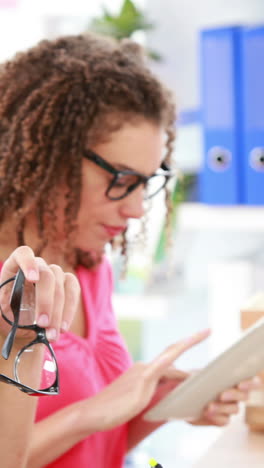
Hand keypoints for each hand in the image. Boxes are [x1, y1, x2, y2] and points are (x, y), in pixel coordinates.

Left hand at [0, 246, 79, 342]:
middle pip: (47, 274)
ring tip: (52, 334)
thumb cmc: (8, 319)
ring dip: (58, 311)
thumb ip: (3, 307)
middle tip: (42, 324)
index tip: (33, 279)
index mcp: (15, 268)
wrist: (23, 330)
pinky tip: (63, 327)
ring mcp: (54, 274)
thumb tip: (10, 307)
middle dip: (46, 301)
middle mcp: (36, 267)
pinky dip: (69, 310)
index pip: (23, 253)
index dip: (29, 263)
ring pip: (61, 284)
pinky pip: (73, 291)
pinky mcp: (67, 284)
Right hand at [81, 329, 209, 432]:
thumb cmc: (112, 409)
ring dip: (190, 360)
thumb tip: (164, 395)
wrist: (92, 412)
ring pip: (172, 362)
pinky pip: (164, 372)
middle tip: (208, 330)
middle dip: (190, 340)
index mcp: (143, 370)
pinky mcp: (142, 383)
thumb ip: (150, 393)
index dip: (182, 346)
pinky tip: (190, 370)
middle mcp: (144, 367)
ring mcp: (143, 373)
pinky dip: (178, 368)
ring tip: (205, 349)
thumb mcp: (136, 400)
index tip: (196, 337)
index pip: (168, 357)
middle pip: (172, 354)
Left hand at [189, 375, 262, 426]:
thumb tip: (201, 372)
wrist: (179, 394)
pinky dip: (217, 417)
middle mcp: (235, 394)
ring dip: (223, 407)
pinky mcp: (220, 419)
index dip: (250, 383)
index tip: (240, 384)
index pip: (252, 381)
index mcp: (234, 379)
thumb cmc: (189, 378)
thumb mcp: (194, 372)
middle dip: (234, 394)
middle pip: (244, 396)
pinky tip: (207, 414)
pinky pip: (224, 421)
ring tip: (209, 406)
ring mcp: (228, 407)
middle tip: (222, 395)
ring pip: (235, 409)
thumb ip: (201, 372)